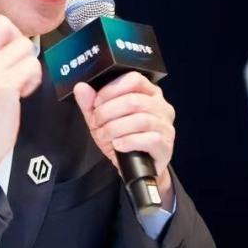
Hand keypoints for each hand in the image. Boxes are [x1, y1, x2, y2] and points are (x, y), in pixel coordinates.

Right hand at [0, 0, 42, 187]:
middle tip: (12, 68)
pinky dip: (32, 82)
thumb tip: (16, 44)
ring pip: (25, 47)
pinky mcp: (2, 83)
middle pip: (4, 24)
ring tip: (16, 87)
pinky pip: (32, 67)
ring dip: (29, 68)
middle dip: (17, 42)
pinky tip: (20, 95)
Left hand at [73, 72, 175, 205]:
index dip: (111, 90)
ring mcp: (166, 126)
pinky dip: (129, 142)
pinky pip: (150, 139)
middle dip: (108, 112)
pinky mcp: (166, 146)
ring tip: (104, 135)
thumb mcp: (102, 120)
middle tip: (96, 123)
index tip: (97, 103)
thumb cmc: (123, 138)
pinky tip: (118, 145)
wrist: (135, 168)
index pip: (134, 79)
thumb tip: (81, 87)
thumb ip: (90, 103)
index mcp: (148, 92)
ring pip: (141, 120)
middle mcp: (161, 106)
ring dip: (115, 128)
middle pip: (134, 101)